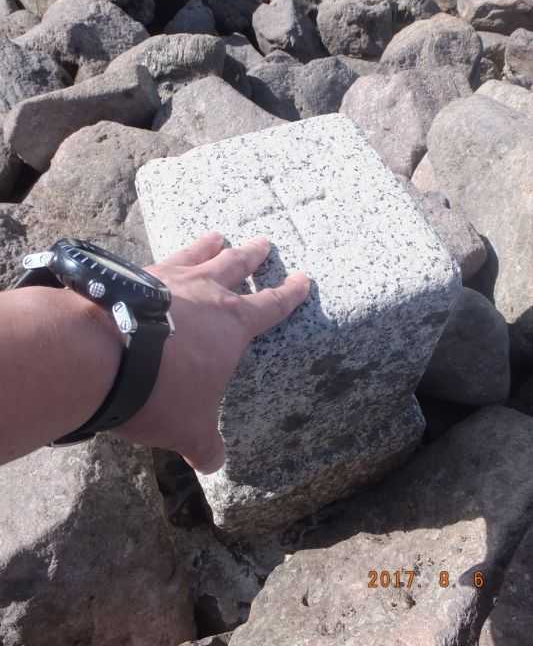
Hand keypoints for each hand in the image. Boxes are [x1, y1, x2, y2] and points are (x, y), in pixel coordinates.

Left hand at [116, 232, 309, 473]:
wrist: (102, 355)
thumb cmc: (159, 390)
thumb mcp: (188, 427)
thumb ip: (204, 445)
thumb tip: (213, 464)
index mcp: (232, 325)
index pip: (271, 306)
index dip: (289, 294)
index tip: (303, 279)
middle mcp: (206, 294)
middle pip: (236, 266)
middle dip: (252, 256)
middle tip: (264, 242)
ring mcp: (169, 279)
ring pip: (199, 255)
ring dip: (210, 246)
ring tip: (217, 236)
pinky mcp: (134, 276)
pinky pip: (159, 261)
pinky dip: (166, 257)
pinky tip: (157, 259)